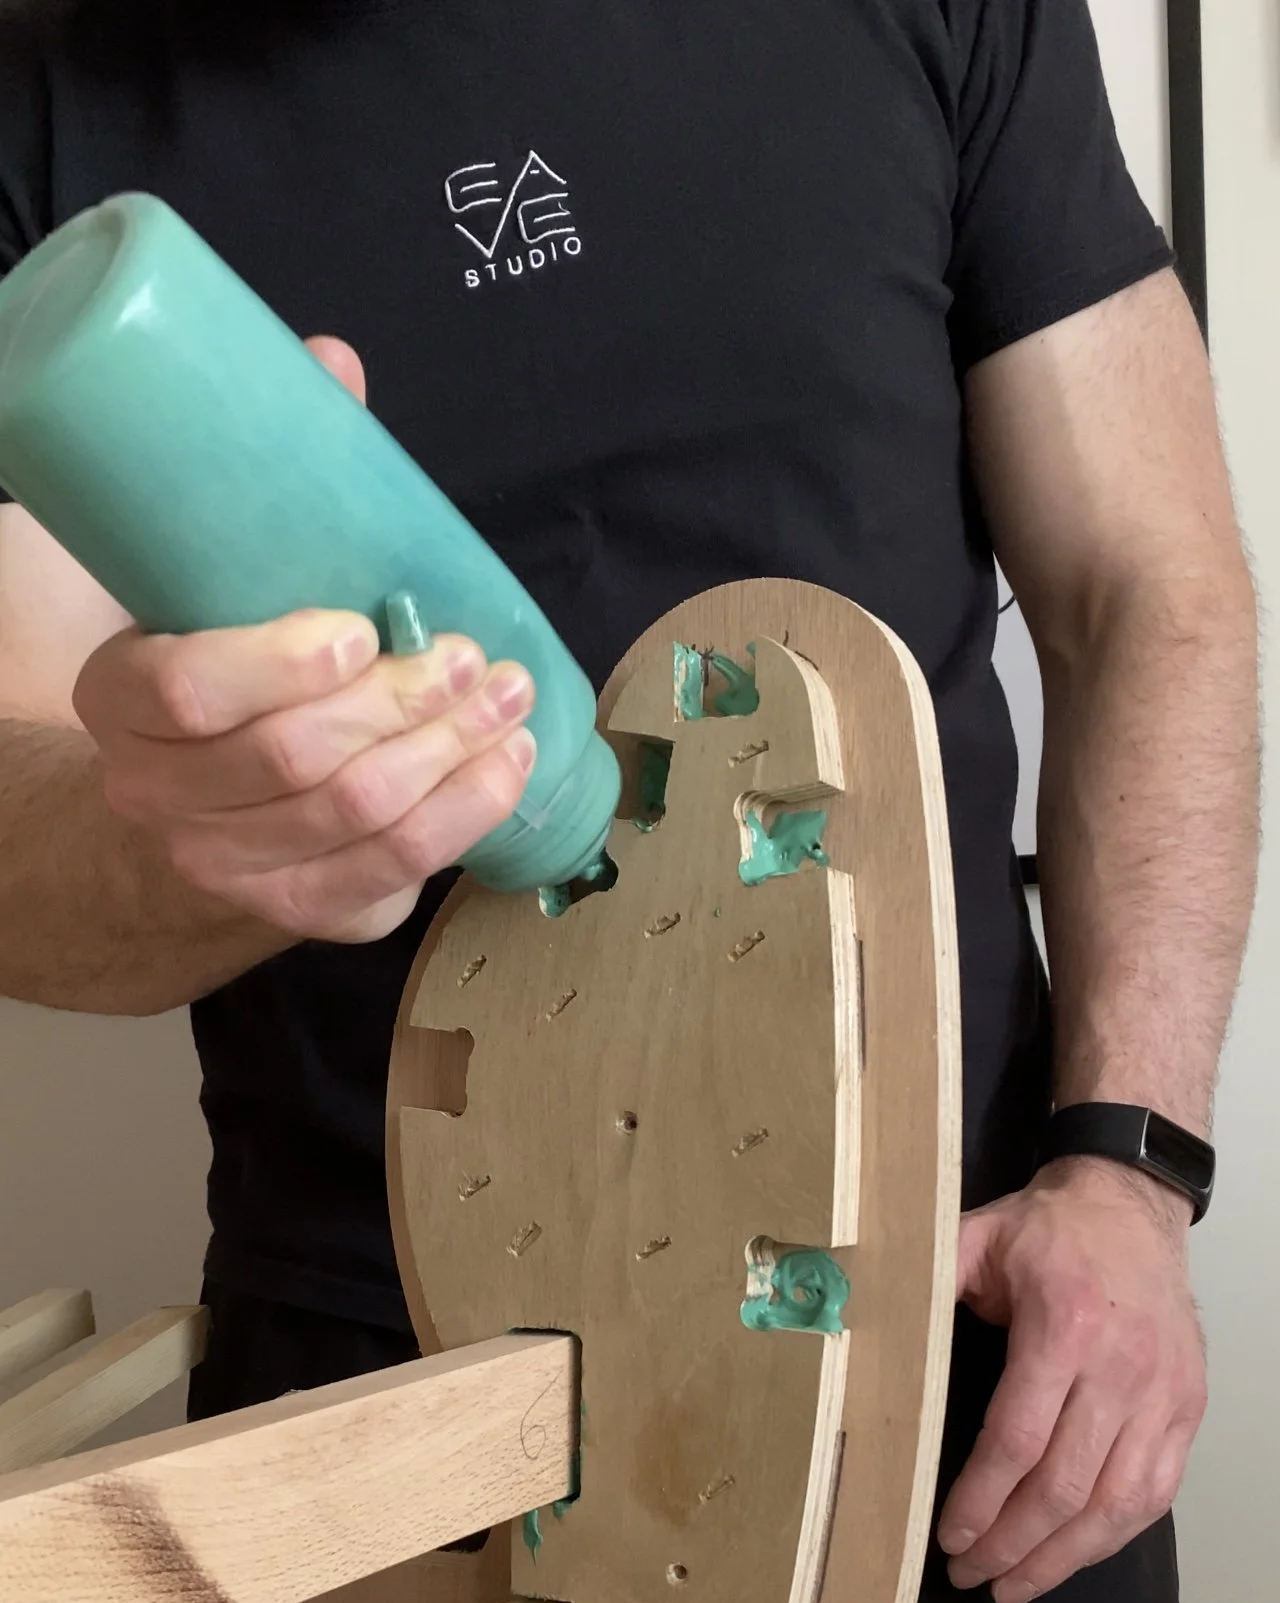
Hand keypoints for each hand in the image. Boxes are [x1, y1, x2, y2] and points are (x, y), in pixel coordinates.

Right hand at [74, 338, 535, 944]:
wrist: (185, 811)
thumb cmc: (216, 670)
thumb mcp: (211, 583)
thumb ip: (267, 483)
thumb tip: (334, 364)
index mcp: (121, 699)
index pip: (189, 694)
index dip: (278, 665)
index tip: (358, 627)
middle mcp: (159, 796)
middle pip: (295, 758)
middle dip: (401, 704)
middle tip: (470, 657)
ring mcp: (228, 866)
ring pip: (355, 817)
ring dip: (449, 755)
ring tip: (508, 698)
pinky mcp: (300, 912)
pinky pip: (392, 871)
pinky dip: (464, 814)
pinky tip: (506, 763)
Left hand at [937, 1158, 1206, 1602]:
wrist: (1134, 1204)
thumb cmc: (1047, 1230)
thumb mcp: (973, 1238)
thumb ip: (921, 1282)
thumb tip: (846, 1316)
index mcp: (1063, 1329)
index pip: (1017, 1440)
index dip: (980, 1500)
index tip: (949, 1538)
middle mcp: (1122, 1368)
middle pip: (1065, 1486)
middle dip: (1012, 1544)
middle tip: (970, 1574)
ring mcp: (1163, 1394)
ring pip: (1116, 1504)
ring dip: (1062, 1557)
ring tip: (1014, 1585)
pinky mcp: (1188, 1408)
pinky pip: (1156, 1493)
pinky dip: (1113, 1536)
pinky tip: (1073, 1556)